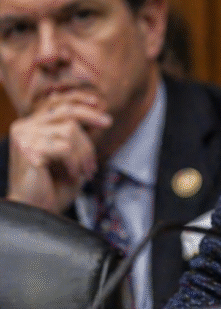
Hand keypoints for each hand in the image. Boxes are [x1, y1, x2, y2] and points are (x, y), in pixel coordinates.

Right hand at [7, 91, 111, 213]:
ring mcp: (24, 137)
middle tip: (108, 123)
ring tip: (86, 171)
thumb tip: (94, 112)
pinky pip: (66, 147)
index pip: (56, 103)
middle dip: (90, 115)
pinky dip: (76, 162)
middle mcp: (24, 127)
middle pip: (65, 111)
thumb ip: (75, 134)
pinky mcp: (28, 149)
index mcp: (30, 125)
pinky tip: (75, 175)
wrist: (36, 211)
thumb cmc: (53, 186)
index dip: (78, 98)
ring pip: (70, 131)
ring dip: (85, 153)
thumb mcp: (68, 155)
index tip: (98, 102)